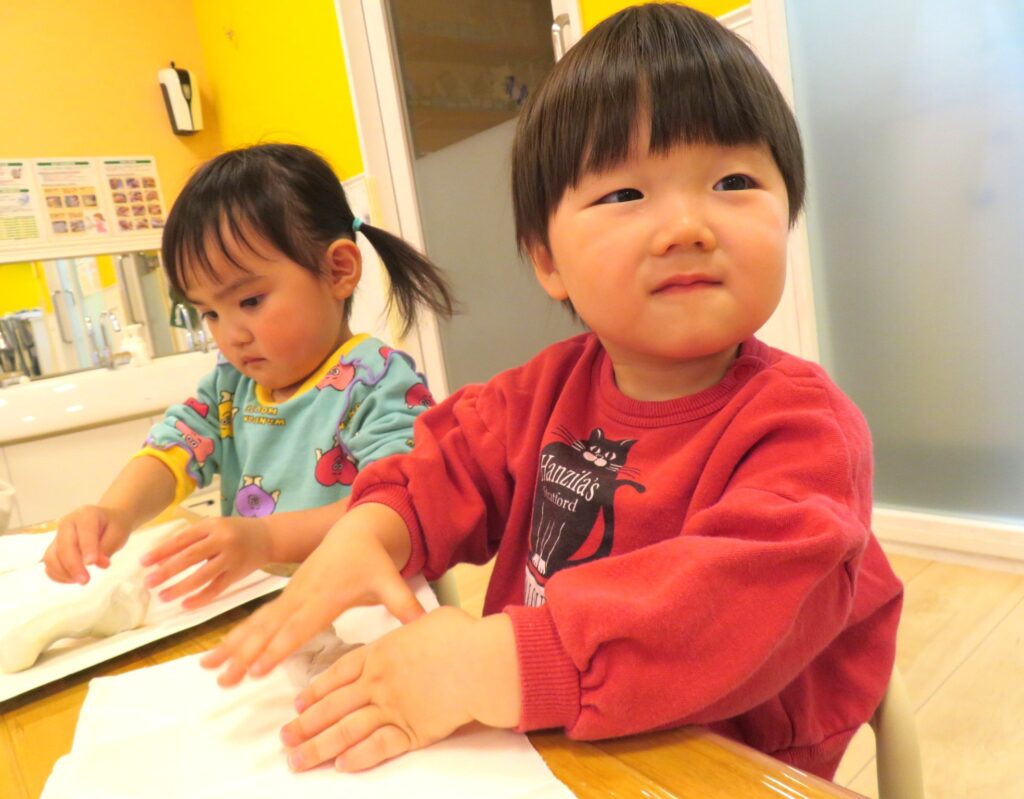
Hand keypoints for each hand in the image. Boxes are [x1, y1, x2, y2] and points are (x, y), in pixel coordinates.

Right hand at [44, 505, 131, 583]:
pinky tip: (72, 579)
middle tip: (85, 580)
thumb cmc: (113, 526)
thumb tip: (96, 563)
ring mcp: (58, 535)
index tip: (91, 563)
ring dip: (64, 572)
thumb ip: (108, 547)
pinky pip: (49, 564)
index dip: (87, 548)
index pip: (84, 531)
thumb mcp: (118, 533)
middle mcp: (67, 522)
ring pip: (51, 557)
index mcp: (86, 514)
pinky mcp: (54, 548)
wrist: (105, 521)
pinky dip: (57, 574)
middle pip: (64, 546)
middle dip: (73, 566)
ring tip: (82, 579)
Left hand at [139, 517, 273, 608]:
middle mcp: (222, 540)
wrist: (268, 537)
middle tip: (148, 583)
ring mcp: (231, 558)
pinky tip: (185, 604)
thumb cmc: (235, 531)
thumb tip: (162, 559)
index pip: (182, 539)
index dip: (162, 551)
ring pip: (202, 576)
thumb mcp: (214, 527)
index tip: (143, 562)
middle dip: (167, 571)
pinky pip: (216, 588)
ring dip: (180, 588)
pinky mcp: (238, 574)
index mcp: (212, 526)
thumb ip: (192, 539)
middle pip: (190, 557)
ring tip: (163, 596)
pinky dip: (200, 598)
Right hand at [200, 503, 424, 686]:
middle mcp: (301, 597)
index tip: (257, 668)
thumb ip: (405, 603)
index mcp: (325, 596)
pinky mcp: (284, 599)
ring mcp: (289, 597)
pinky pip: (256, 620)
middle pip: (269, 629)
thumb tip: (424, 623)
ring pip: (256, 625)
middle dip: (245, 654)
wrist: (355, 531)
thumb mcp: (390, 579)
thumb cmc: (373, 560)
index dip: (277, 647)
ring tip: (208, 669)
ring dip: (232, 647)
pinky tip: (218, 655)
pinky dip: (235, 637)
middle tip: (224, 679)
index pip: (298, 626)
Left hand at [279, 607, 519, 771]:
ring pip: (345, 731)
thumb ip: (413, 629)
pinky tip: (341, 766)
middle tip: (286, 738)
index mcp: (381, 653)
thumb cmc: (461, 637)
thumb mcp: (429, 622)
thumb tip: (417, 628)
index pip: (338, 674)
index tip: (299, 703)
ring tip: (298, 761)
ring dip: (318, 748)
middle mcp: (378, 683)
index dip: (316, 690)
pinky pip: (377, 748)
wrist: (479, 662)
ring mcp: (392, 709)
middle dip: (305, 724)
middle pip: (332, 706)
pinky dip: (357, 759)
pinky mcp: (411, 732)